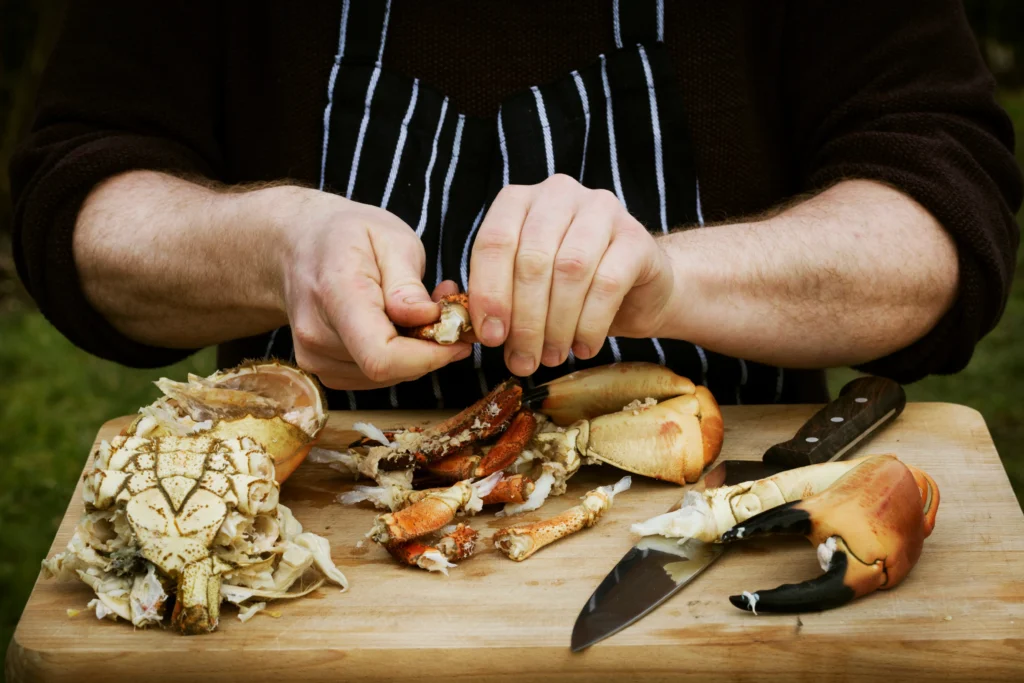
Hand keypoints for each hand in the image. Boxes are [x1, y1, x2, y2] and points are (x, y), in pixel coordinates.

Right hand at [276, 187, 470, 389]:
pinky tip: (397, 324)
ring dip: (414, 352)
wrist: (295, 243)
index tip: (458, 339)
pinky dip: (396, 358)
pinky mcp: (320, 367)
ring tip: (419, 309)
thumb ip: (407, 284)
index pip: (382, 356)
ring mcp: (314, 356)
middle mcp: (317, 334)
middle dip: (428, 348)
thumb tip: (427, 320)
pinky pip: (372, 377)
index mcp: (336, 294)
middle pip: (388, 369)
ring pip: (386, 377)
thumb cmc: (346, 234)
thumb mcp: (389, 238)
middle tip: (446, 310)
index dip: (429, 357)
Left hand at [467, 174, 674, 375]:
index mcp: (520, 200)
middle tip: (524, 359)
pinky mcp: (636, 237)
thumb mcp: (526, 288)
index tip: (491, 337)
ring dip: (557, 325)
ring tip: (552, 356)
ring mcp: (601, 210)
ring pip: (569, 270)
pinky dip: (590, 323)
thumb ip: (500, 300)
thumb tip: (484, 334)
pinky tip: (584, 346)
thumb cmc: (571, 287)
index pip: (494, 241)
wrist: (638, 287)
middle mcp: (559, 195)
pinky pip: (607, 283)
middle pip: (532, 259)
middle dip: (525, 320)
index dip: (489, 293)